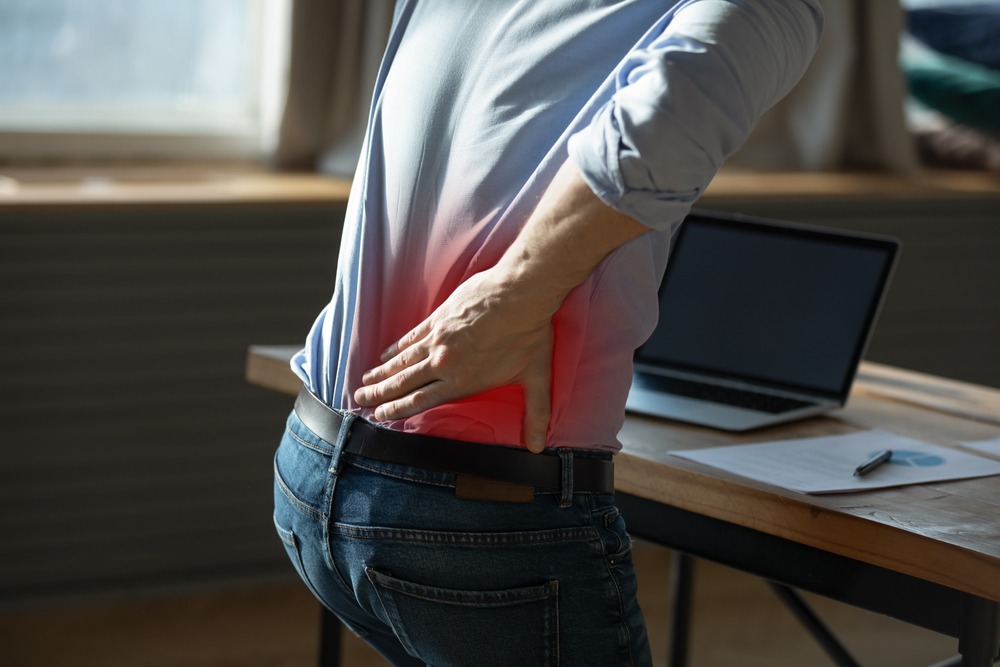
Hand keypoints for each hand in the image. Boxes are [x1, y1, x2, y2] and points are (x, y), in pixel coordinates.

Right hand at [354, 159, 649, 452]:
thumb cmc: (530, 335)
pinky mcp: (438, 318)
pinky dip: (395, 348)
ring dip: (382, 373)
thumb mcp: (536, 378)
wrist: (521, 292)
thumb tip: (538, 448)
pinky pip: (410, 337)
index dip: (397, 410)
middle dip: (380, 394)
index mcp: (462, 381)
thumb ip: (536, 414)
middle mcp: (444, 363)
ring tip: (365, 380)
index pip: (421, 401)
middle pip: (403, 383)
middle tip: (360, 399)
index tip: (380, 415)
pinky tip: (384, 354)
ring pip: (402, 361)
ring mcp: (438, 339)